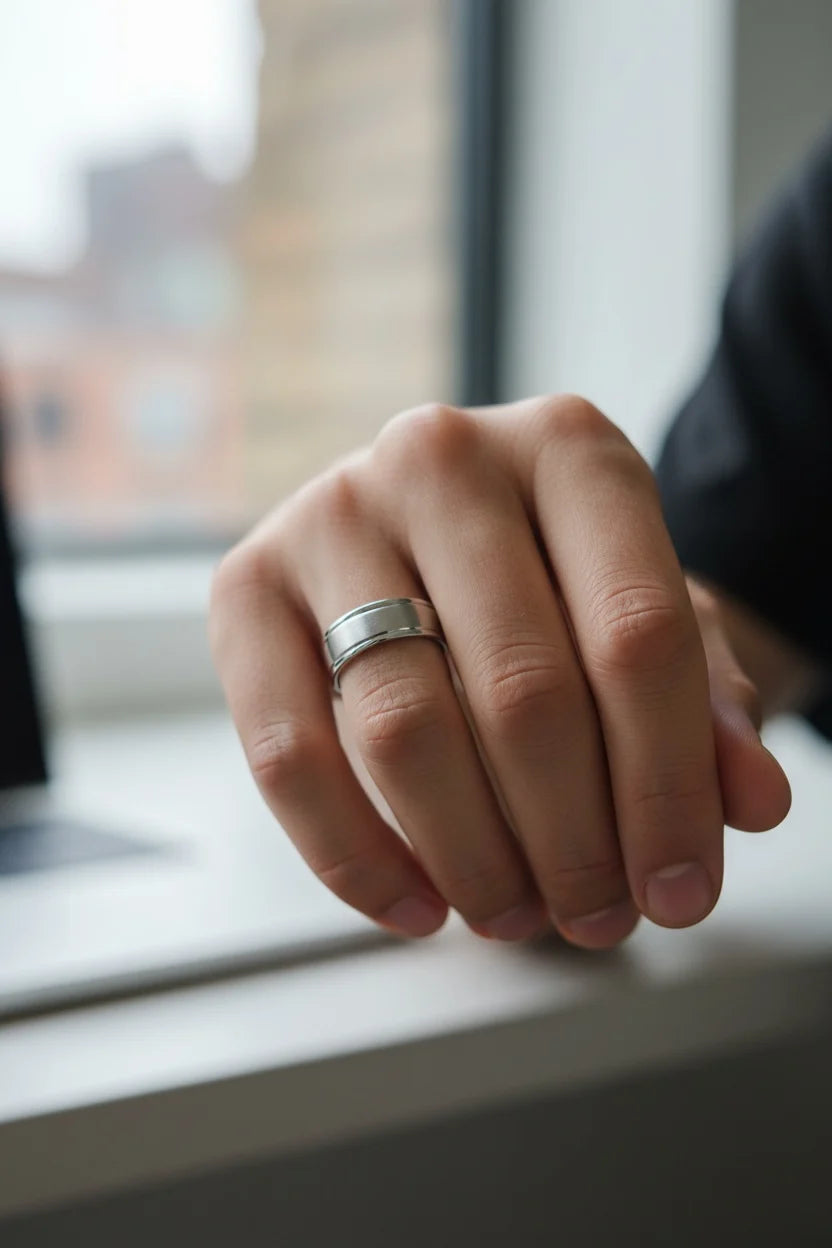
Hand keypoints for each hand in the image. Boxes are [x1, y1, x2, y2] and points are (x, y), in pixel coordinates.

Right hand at [210, 396, 790, 948]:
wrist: (439, 529)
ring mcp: (333, 513)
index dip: (668, 788)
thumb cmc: (557, 580)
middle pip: (524, 691)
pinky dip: (353, 855)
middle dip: (573, 841)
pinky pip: (287, 753)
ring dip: (472, 858)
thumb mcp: (654, 616)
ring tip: (516, 914)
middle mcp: (443, 458)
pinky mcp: (246, 582)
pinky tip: (418, 903)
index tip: (680, 889)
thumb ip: (708, 703)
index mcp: (569, 449)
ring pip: (405, 729)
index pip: (638, 636)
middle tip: (598, 915)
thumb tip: (749, 803)